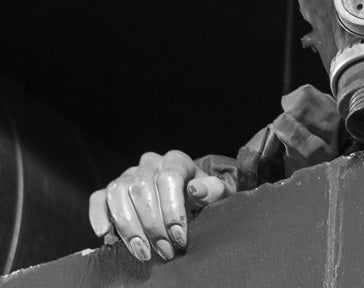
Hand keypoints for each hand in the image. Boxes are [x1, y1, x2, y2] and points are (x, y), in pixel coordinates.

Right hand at [88, 150, 229, 262]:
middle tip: (164, 250)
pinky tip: (105, 234)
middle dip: (153, 226)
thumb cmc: (202, 198)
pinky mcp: (111, 191)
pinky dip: (98, 215)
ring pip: (118, 193)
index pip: (169, 178)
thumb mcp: (216, 194)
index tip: (178, 237)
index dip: (172, 210)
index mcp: (175, 161)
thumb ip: (214, 190)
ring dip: (129, 227)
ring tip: (143, 252)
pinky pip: (98, 198)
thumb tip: (196, 188)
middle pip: (142, 189)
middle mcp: (149, 164)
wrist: (188, 200)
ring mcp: (128, 176)